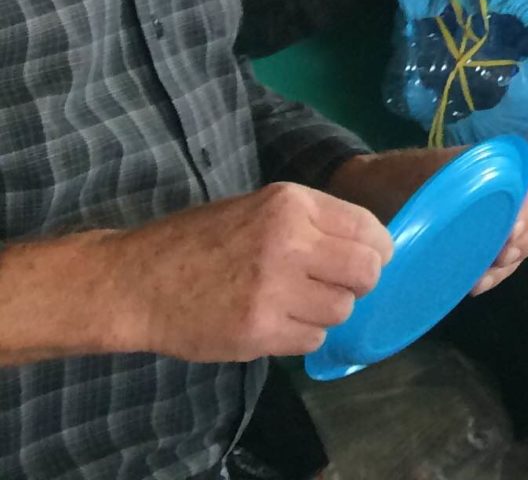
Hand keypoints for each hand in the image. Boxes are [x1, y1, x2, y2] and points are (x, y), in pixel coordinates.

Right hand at [100, 183, 391, 361]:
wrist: (134, 282)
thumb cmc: (199, 241)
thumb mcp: (259, 209)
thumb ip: (312, 223)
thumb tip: (370, 245)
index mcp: (291, 205)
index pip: (369, 229)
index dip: (377, 249)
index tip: (369, 260)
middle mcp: (289, 243)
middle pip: (366, 272)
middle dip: (359, 282)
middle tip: (336, 286)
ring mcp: (273, 290)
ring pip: (342, 309)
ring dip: (325, 311)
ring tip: (295, 304)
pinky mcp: (258, 331)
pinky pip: (312, 338)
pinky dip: (302, 335)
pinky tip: (275, 322)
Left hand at [327, 149, 527, 294]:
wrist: (365, 191)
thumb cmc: (391, 181)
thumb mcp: (418, 180)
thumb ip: (443, 197)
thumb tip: (459, 230)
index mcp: (493, 166)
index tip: (508, 233)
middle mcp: (501, 189)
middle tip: (500, 258)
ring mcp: (493, 216)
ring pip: (526, 238)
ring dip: (512, 261)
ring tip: (481, 280)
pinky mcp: (480, 238)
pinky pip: (505, 255)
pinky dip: (497, 272)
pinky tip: (475, 285)